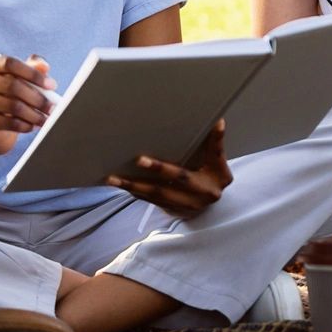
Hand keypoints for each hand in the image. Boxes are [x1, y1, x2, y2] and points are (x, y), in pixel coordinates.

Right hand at [0, 52, 55, 155]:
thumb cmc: (9, 98)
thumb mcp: (22, 81)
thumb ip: (33, 69)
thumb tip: (43, 65)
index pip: (10, 63)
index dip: (32, 73)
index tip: (51, 85)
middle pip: (13, 86)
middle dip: (38, 98)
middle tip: (53, 107)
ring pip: (13, 106)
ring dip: (35, 114)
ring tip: (46, 119)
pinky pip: (9, 123)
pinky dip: (26, 125)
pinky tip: (33, 126)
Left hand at [107, 120, 229, 216]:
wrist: (211, 204)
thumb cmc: (213, 175)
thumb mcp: (218, 160)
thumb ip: (216, 144)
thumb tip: (218, 121)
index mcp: (216, 179)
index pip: (197, 167)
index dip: (180, 159)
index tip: (154, 153)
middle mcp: (201, 195)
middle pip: (174, 182)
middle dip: (156, 170)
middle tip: (137, 159)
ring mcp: (185, 205)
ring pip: (157, 194)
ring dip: (134, 186)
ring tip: (113, 178)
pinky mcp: (172, 210)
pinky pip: (151, 200)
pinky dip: (135, 192)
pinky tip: (120, 185)